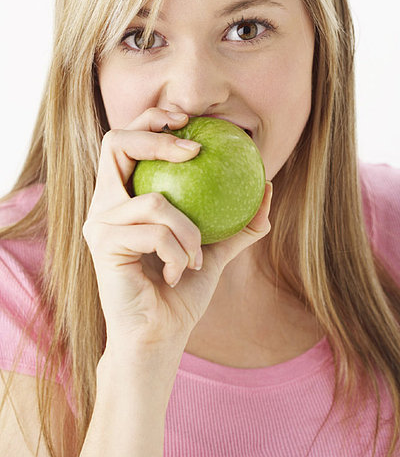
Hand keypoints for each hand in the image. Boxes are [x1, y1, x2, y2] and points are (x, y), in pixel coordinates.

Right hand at [83, 108, 271, 355]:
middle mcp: (103, 204)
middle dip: (157, 139)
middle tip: (194, 152)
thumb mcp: (215, 250)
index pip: (126, 141)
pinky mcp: (102, 245)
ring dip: (188, 230)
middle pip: (114, 143)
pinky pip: (156, 232)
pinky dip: (180, 252)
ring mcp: (99, 223)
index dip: (152, 121)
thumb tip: (267, 187)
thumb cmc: (181, 292)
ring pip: (152, 199)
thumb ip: (237, 221)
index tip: (189, 123)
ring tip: (196, 256)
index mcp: (123, 197)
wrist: (159, 336)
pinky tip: (181, 273)